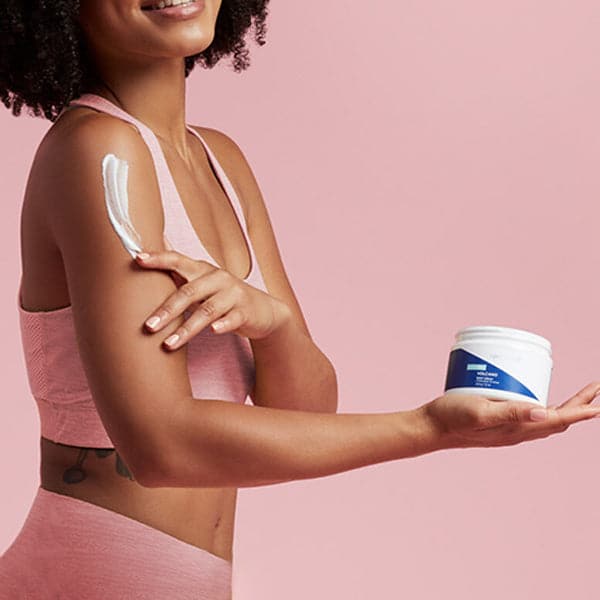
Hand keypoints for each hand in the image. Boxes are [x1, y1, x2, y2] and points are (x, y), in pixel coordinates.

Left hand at [134, 250, 291, 348]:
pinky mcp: (246, 312)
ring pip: (207, 310)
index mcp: (204, 270)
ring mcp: (233, 295)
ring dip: (187, 328)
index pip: (178, 260)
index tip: (138, 259)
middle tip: (148, 326)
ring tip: (169, 344)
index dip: (159, 258)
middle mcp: (219, 279)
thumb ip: (180, 281)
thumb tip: (143, 271)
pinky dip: (223, 325)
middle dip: (167, 310)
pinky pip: (232, 319)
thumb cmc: (225, 299)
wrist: (264, 311)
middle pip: (189, 292)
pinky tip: (213, 332)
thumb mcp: (204, 287)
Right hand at [417, 381, 599, 449]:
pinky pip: (530, 417)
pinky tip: (539, 398)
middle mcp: (516, 432)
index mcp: (515, 430)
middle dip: (579, 407)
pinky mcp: (499, 424)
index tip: (599, 403)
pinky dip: (545, 408)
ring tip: (579, 395)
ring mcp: (508, 430)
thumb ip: (510, 413)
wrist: (430, 428)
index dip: (580, 411)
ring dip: (566, 409)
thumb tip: (544, 413)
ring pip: (546, 421)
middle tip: (595, 389)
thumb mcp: (479, 411)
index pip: (556, 420)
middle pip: (558, 421)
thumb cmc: (451, 417)